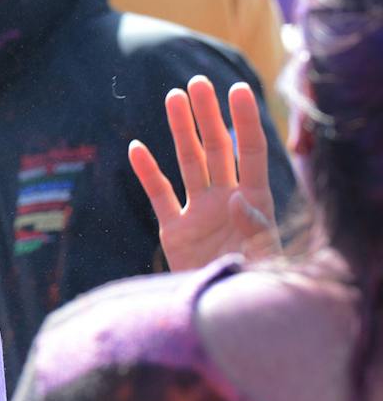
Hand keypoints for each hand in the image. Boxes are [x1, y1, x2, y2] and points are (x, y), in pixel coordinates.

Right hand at [128, 76, 281, 272]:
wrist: (223, 316)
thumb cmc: (254, 288)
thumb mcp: (263, 258)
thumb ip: (253, 226)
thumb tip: (236, 196)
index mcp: (255, 202)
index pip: (250, 152)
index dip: (244, 121)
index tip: (237, 90)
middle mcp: (226, 200)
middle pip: (216, 148)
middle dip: (207, 115)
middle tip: (197, 83)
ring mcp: (198, 213)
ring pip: (188, 163)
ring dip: (180, 131)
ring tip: (172, 98)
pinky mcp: (174, 231)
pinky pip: (158, 196)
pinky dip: (147, 173)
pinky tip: (137, 148)